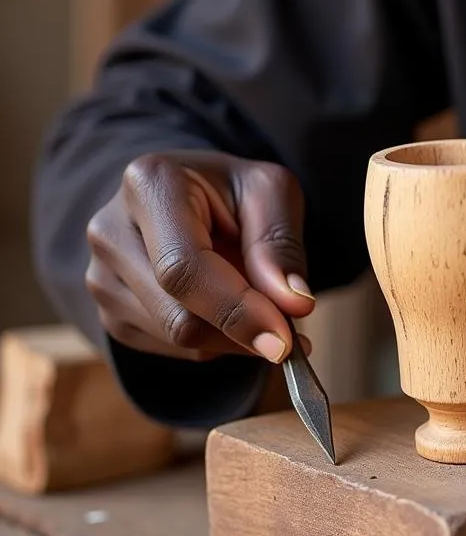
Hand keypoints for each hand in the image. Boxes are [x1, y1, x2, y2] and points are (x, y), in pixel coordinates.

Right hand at [85, 150, 315, 363]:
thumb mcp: (271, 192)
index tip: (282, 340)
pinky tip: (228, 311)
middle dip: (243, 333)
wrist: (189, 195)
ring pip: (176, 339)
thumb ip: (280, 243)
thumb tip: (293, 302)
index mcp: (149, 185)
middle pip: (177, 314)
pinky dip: (214, 342)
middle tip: (293, 336)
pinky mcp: (110, 313)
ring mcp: (102, 277)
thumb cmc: (232, 191)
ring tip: (262, 304)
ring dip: (233, 338)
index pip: (183, 268)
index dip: (234, 310)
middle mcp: (111, 232)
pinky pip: (171, 351)